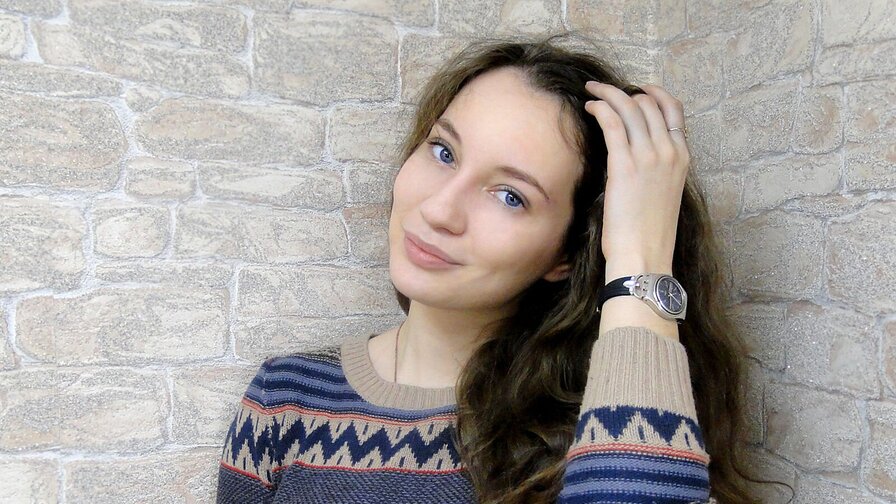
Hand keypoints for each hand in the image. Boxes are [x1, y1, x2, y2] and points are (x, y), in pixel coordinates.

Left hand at [583, 82, 689, 279]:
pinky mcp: (625, 165)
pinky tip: (590, 108)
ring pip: (629, 107)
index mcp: (682, 158)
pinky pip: (613, 122)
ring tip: (592, 91)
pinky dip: (601, 108)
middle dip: (624, 91)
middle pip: (649, 103)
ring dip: (608, 93)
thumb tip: (635, 155)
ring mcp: (649, 156)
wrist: (644, 254)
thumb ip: (656, 169)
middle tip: (603, 89)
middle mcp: (669, 151)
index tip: (635, 90)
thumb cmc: (649, 232)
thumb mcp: (663, 193)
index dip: (653, 94)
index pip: (673, 111)